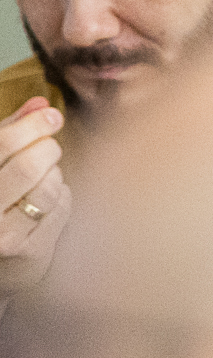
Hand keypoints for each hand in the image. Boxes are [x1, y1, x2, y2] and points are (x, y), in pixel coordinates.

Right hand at [0, 97, 68, 301]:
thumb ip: (8, 133)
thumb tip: (41, 103)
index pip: (0, 146)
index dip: (31, 125)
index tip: (51, 115)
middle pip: (28, 166)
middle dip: (47, 148)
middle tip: (49, 147)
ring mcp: (4, 237)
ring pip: (49, 187)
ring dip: (54, 173)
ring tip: (43, 176)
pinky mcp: (30, 254)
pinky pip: (62, 208)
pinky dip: (62, 195)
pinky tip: (47, 199)